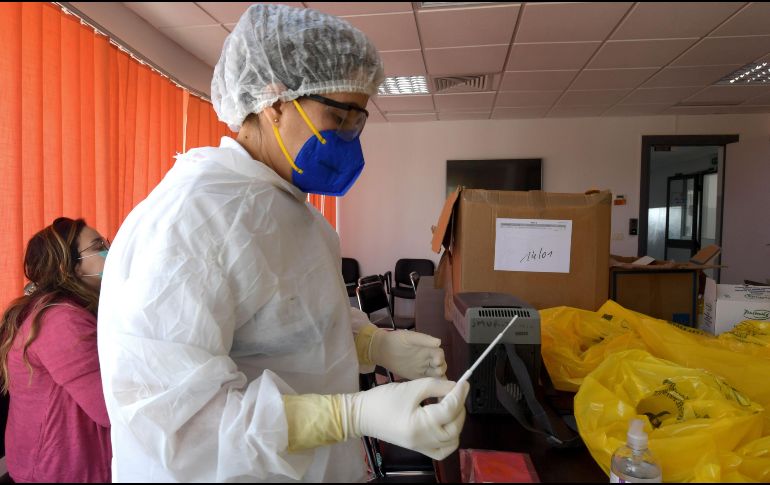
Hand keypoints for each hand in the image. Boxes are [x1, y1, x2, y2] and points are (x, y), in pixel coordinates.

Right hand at [341, 378, 468, 459]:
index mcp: (420, 425)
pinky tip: (446, 424)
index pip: (449, 410)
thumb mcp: (411, 387)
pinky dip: (450, 438)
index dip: (459, 394)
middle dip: (459, 408)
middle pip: (454, 427)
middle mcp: (423, 441)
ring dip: (456, 423)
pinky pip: (442, 450)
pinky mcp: (419, 448)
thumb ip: (436, 386)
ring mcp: (421, 447)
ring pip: (452, 440)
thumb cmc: (383, 400)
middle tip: (457, 393)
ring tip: (450, 406)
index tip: (465, 382)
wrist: (361, 415)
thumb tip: (455, 387)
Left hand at [371, 330, 446, 379]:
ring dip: (439, 379)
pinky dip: (433, 385)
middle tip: (437, 372)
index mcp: (428, 349)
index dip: (440, 357)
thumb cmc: (397, 340)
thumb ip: (424, 339)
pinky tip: (435, 390)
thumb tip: (439, 342)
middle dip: (441, 369)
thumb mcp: (410, 337)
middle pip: (441, 365)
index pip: (439, 354)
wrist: (383, 350)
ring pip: (436, 375)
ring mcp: (423, 369)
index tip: (437, 361)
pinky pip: (427, 381)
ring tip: (437, 383)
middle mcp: (428, 359)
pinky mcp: (417, 377)